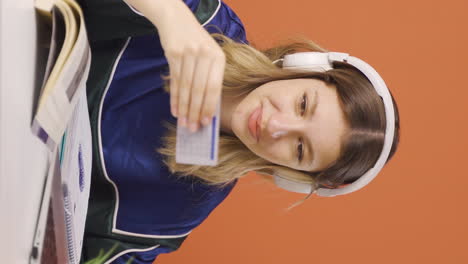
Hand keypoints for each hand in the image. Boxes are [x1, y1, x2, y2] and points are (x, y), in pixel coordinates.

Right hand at [153, 1, 224, 131]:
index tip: (205, 123)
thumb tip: (208, 108)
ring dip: (184, 108)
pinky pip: (174, 81)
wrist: (177, 19)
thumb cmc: (196, 42)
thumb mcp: (209, 54)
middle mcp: (205, 55)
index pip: (214, 88)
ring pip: (186, 87)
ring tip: (183, 123)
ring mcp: (189, 53)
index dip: (209, 107)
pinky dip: (174, 98)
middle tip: (192, 128)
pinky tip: (175, 110)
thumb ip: (210, 77)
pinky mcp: (173, 53)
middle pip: (199, 90)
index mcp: (219, 57)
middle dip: (195, 111)